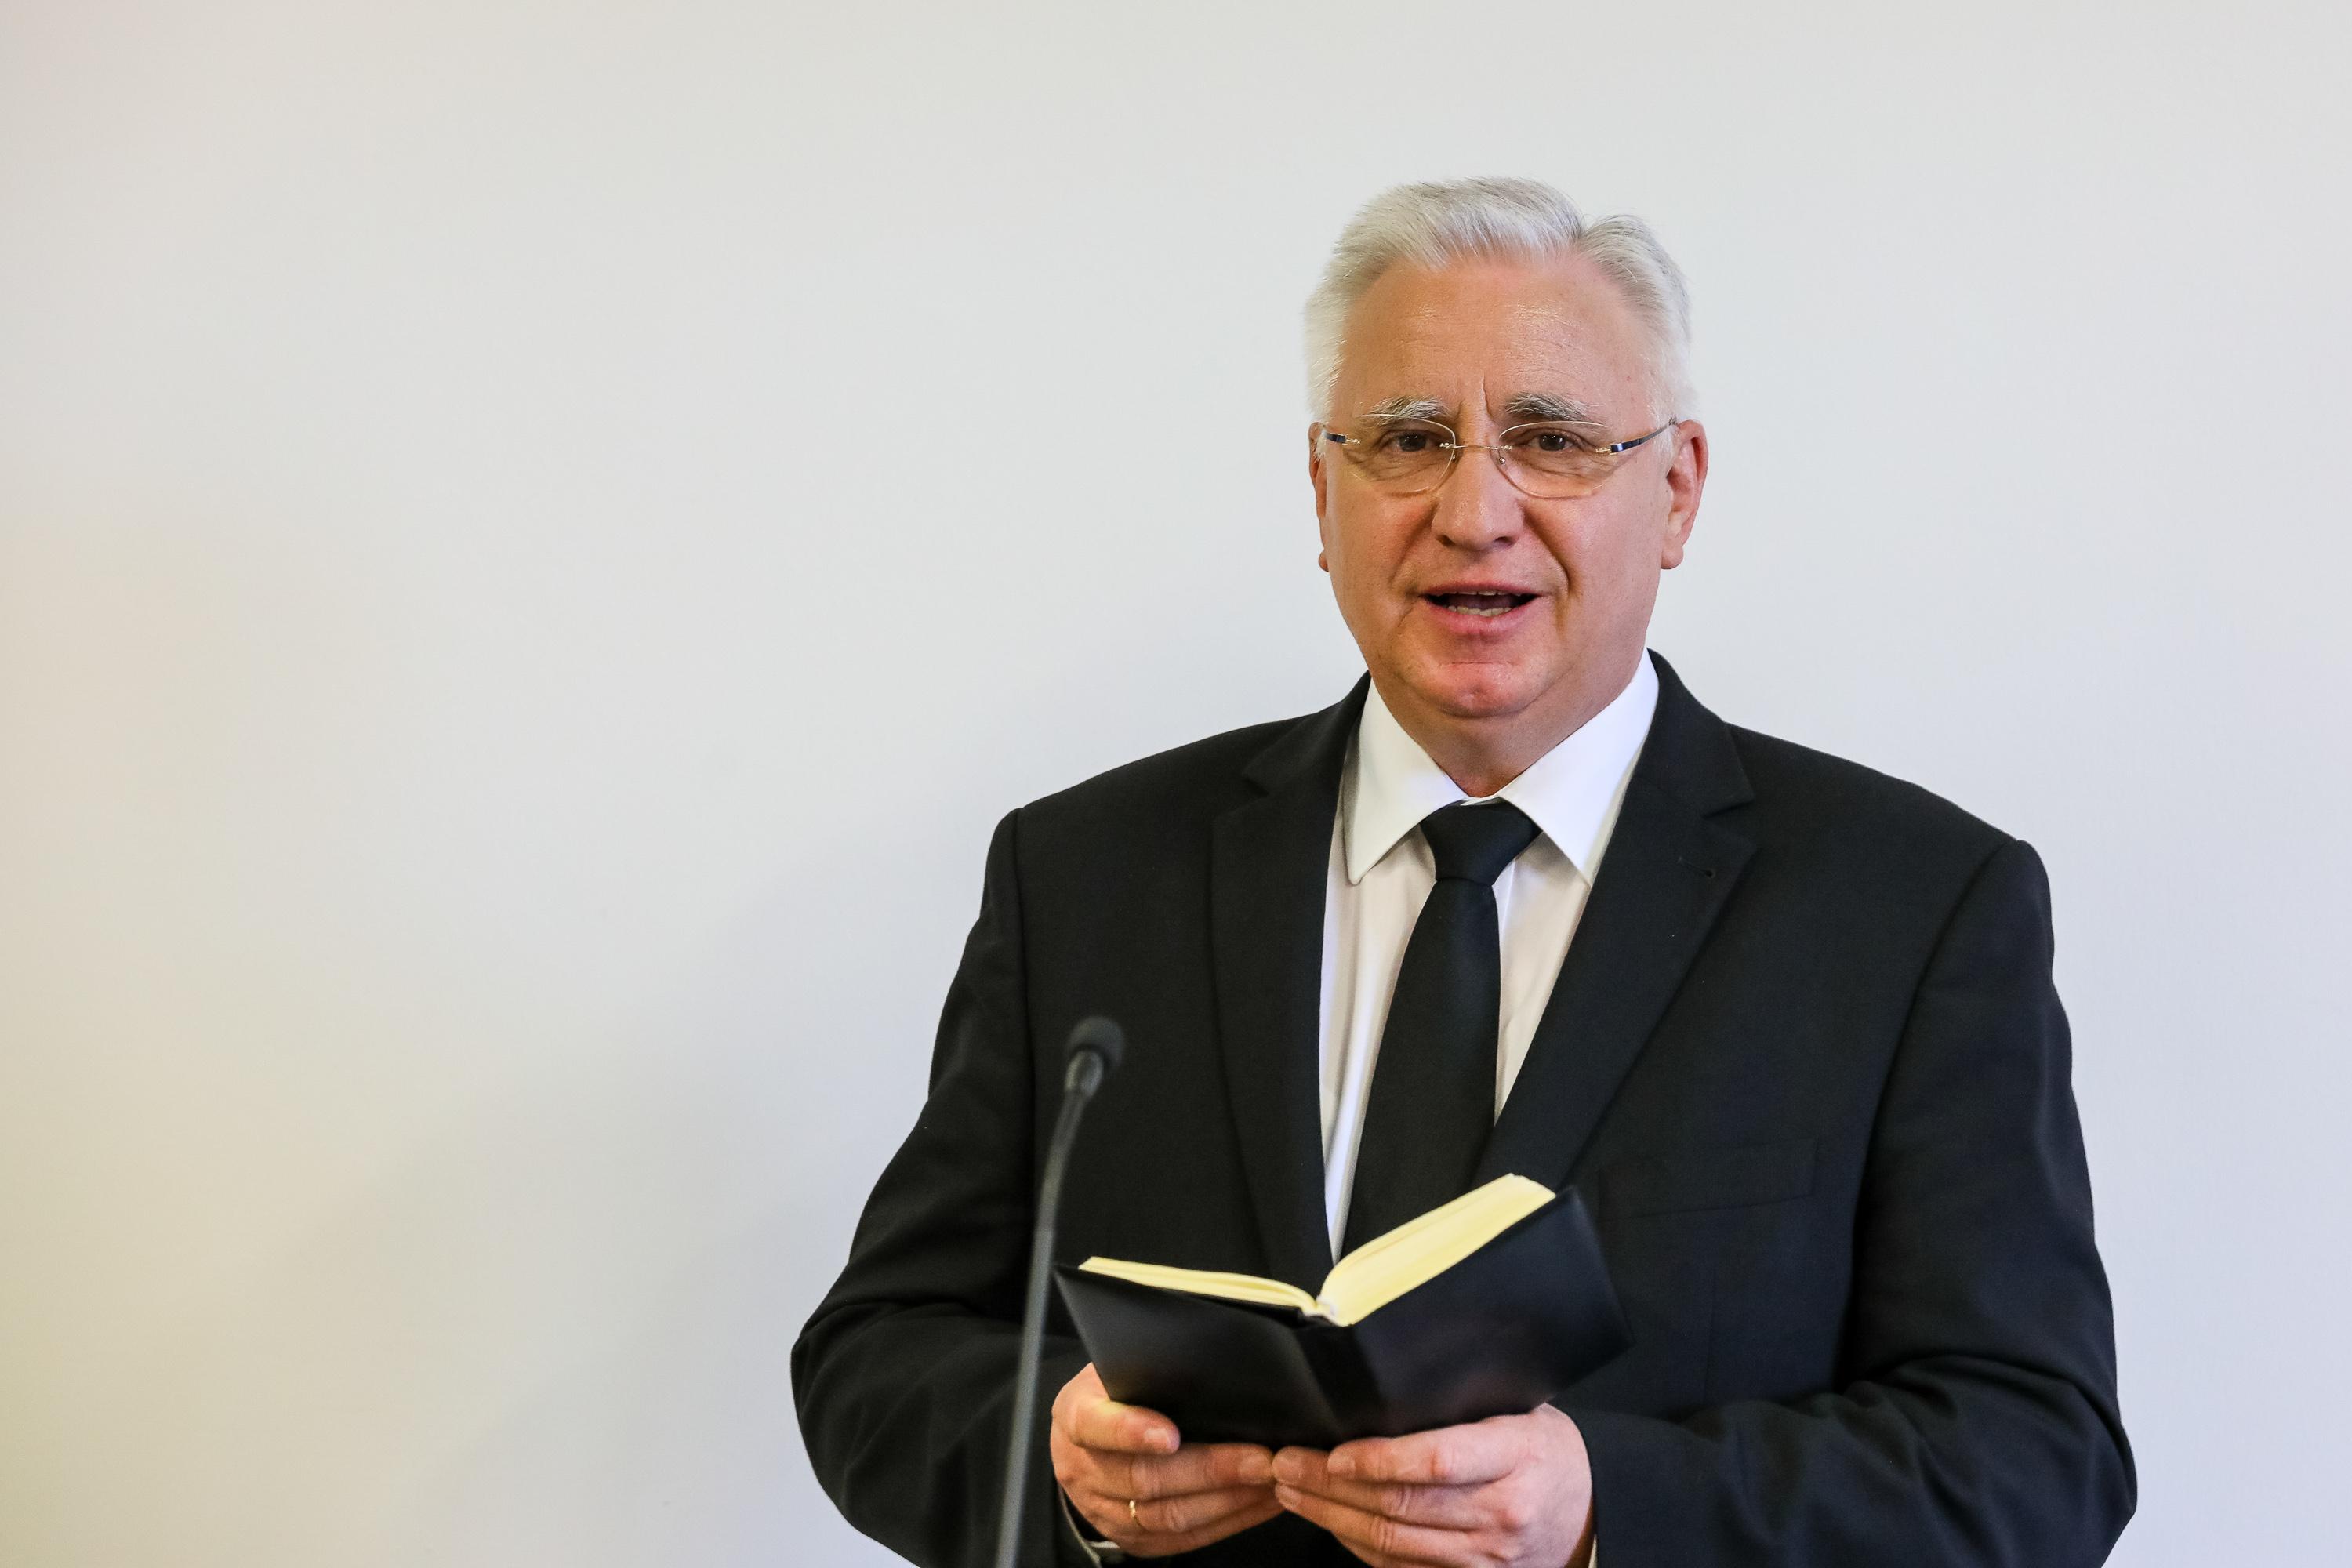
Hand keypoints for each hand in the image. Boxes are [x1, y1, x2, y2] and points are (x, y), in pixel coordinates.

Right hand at [1048, 1362, 1281, 1555]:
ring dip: (1228, 1500)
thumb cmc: (1118, 1392)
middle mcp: (1082, 1469)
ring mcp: (1103, 1510)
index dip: (1131, 1431)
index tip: (1171, 1435)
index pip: (1095, 1425)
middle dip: (1210, 1470)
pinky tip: (1261, 1503)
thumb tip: (1216, 1362)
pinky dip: (1229, 1521)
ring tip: (1272, 1480)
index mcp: (1076, 1415)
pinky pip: (1184, 1540)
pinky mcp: (1131, 1539)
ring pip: (1169, 1516)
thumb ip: (1151, 1367)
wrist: (1087, 1441)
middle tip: (1261, 1458)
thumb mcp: (1119, 1367)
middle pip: (1144, 1478)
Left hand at [1271, 1404, 1594, 1567]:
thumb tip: (1387, 1378)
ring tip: (1291, 1490)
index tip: (1333, 1452)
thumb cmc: (1544, 1451)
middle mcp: (1501, 1511)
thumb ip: (1463, 1403)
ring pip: (1393, 1542)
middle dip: (1331, 1486)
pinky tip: (1329, 1521)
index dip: (1378, 1460)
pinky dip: (1358, 1546)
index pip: (1437, 1460)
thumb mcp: (1519, 1411)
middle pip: (1401, 1505)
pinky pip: (1401, 1567)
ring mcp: (1486, 1556)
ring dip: (1331, 1517)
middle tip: (1286, 1463)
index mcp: (1515, 1455)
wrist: (1591, 1514)